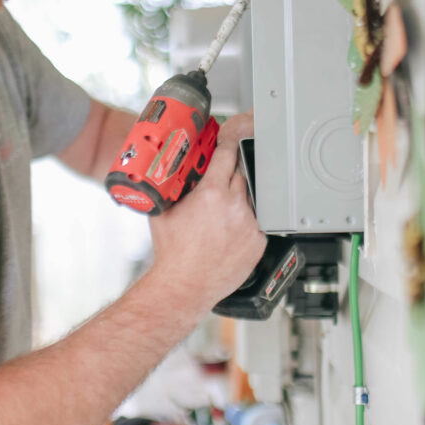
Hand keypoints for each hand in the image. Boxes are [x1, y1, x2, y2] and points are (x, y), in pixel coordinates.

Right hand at [148, 111, 265, 307]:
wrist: (184, 285)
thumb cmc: (173, 253)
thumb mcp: (165, 209)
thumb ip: (172, 185)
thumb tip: (174, 168)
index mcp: (212, 194)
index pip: (227, 153)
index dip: (227, 143)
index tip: (228, 139)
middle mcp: (235, 206)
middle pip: (241, 172)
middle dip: (231, 172)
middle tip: (218, 181)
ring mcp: (250, 224)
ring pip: (250, 196)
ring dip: (239, 197)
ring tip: (221, 212)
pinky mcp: (259, 241)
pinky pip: (258, 220)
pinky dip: (246, 220)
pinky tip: (229, 228)